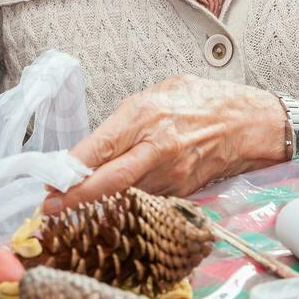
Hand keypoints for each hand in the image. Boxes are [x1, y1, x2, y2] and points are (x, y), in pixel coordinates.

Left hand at [45, 76, 287, 214]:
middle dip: (76, 197)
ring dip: (99, 202)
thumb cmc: (203, 100)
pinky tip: (112, 202)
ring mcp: (172, 174)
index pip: (100, 147)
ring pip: (125, 195)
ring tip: (74, 203)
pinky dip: (126, 202)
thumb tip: (94, 144)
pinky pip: (146, 198)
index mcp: (148, 115)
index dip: (71, 167)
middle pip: (109, 181)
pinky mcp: (182, 190)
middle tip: (51, 206)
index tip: (50, 179)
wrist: (249, 123)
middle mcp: (158, 148)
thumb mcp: (159, 92)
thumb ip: (126, 119)